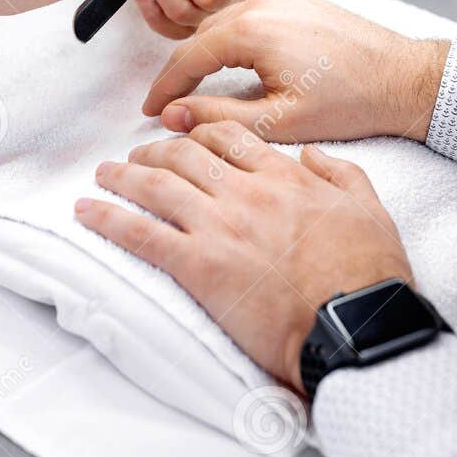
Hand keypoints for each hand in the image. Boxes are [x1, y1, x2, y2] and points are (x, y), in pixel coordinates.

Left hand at [76, 123, 414, 391]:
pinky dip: (108, 219)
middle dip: (154, 150)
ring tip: (104, 174)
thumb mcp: (370, 209)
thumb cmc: (369, 274)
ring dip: (123, 176)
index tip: (185, 137)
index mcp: (285, 177)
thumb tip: (310, 155)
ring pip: (157, 185)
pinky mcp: (198, 265)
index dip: (199, 134)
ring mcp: (219, 227)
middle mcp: (246, 193)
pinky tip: (86, 212)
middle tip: (137, 156)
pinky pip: (141, 234)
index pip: (230, 139)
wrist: (358, 323)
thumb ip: (341, 173)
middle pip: (185, 155)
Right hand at [141, 0, 449, 142]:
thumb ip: (219, 115)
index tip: (150, 109)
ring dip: (198, 34)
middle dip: (179, 69)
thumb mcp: (279, 121)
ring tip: (178, 61)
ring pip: (221, 12)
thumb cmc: (350, 102)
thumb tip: (174, 116)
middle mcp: (261, 5)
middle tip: (166, 100)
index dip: (165, 88)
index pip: (188, 60)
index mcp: (252, 33)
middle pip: (201, 36)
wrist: (400, 80)